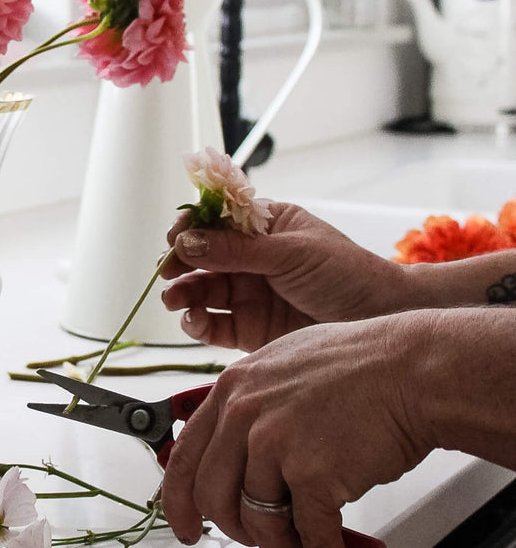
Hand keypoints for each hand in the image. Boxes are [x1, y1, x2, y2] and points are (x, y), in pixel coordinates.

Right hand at [160, 201, 406, 351]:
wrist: (382, 319)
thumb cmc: (349, 274)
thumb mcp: (291, 252)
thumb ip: (237, 249)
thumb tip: (187, 240)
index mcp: (263, 227)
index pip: (214, 219)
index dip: (190, 226)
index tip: (175, 236)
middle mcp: (250, 258)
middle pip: (199, 256)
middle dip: (179, 262)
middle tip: (167, 270)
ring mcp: (248, 293)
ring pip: (200, 290)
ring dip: (182, 292)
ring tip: (175, 298)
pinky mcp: (249, 328)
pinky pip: (211, 324)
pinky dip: (196, 322)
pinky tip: (195, 319)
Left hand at [160, 316, 430, 547]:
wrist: (412, 371)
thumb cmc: (361, 367)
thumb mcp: (282, 366)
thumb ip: (251, 403)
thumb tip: (235, 448)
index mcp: (232, 390)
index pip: (184, 458)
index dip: (179, 502)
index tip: (184, 526)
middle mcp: (243, 416)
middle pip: (214, 497)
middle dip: (236, 529)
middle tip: (260, 538)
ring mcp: (275, 445)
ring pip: (258, 522)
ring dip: (282, 546)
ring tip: (303, 547)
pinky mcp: (313, 474)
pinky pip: (309, 535)